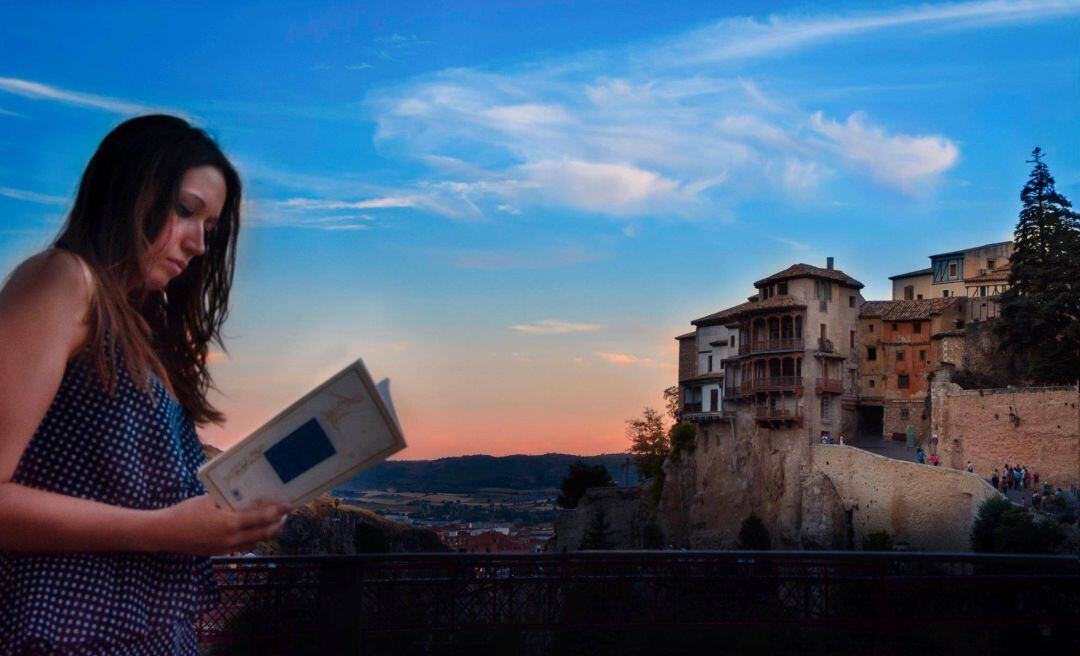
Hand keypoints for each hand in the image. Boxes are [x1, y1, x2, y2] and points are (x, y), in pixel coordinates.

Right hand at [153, 494, 291, 555]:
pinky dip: (252, 539)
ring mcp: (226, 548)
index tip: (290, 506)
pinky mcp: (219, 553)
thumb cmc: (186, 512)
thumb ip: (228, 501)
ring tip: (273, 523)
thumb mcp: (208, 501)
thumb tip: (244, 497)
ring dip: (266, 534)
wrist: (165, 533)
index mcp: (230, 524)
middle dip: (277, 525)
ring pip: (254, 542)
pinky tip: (252, 531)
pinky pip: (242, 546)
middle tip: (285, 515)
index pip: (261, 518)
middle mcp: (232, 539)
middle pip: (263, 534)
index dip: (278, 512)